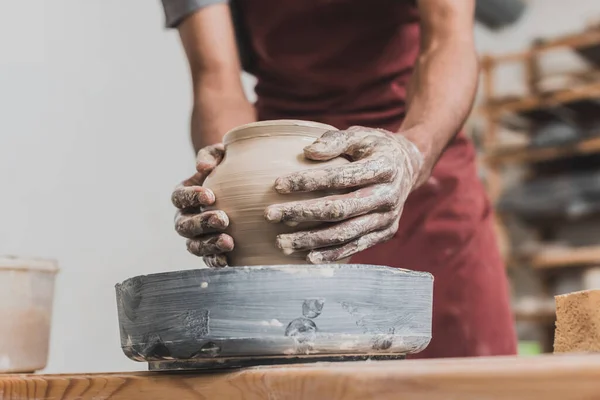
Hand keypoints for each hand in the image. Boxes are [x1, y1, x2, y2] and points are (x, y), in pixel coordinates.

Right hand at [171, 144, 231, 267]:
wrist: (243, 187)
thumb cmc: (228, 168)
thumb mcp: (221, 155)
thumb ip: (211, 155)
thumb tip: (203, 166)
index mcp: (184, 195)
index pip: (179, 197)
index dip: (191, 197)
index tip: (211, 195)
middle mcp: (185, 217)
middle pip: (183, 225)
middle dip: (202, 223)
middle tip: (223, 219)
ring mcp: (196, 236)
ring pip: (193, 245)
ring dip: (209, 245)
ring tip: (229, 242)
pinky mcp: (210, 250)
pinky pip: (208, 259)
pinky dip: (215, 261)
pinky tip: (227, 261)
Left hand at [264, 126, 423, 263]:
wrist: (408, 165)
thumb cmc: (375, 147)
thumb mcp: (360, 134)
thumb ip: (335, 141)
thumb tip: (308, 152)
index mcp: (383, 167)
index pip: (340, 177)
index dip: (308, 181)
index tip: (277, 184)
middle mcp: (389, 195)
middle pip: (339, 209)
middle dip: (301, 213)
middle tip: (270, 215)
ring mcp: (389, 217)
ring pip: (345, 234)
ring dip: (311, 240)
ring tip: (281, 242)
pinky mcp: (386, 232)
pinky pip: (356, 246)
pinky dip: (332, 254)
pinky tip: (308, 257)